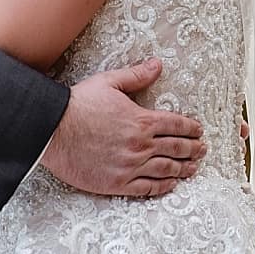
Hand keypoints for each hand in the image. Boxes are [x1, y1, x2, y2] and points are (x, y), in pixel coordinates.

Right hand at [42, 58, 206, 196]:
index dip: (191, 128)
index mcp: (142, 120)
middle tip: (202, 149)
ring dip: (184, 169)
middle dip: (193, 149)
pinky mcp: (117, 183)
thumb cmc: (78, 105)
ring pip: (166, 170)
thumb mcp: (109, 83)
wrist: (52, 130)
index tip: (199, 130)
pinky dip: (163, 187)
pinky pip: (148, 188)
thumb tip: (157, 65)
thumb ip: (136, 76)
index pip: (176, 124)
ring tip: (193, 168)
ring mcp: (130, 166)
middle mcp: (141, 145)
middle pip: (176, 148)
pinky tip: (171, 185)